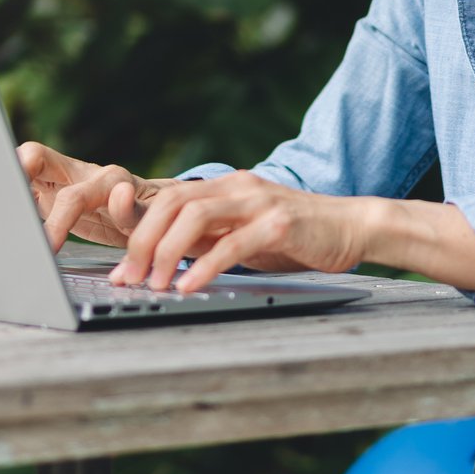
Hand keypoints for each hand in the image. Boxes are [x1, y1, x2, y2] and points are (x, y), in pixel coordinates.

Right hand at [17, 140, 171, 251]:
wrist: (152, 209)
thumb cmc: (149, 212)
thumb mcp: (148, 219)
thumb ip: (133, 212)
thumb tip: (121, 196)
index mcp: (108, 181)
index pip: (75, 194)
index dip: (57, 220)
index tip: (47, 246)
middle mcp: (81, 173)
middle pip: (38, 157)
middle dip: (15, 167)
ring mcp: (62, 178)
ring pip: (24, 164)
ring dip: (4, 179)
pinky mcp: (48, 189)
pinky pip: (22, 183)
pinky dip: (6, 193)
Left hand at [107, 172, 369, 292]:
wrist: (354, 225)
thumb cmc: (300, 235)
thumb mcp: (246, 233)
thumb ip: (211, 238)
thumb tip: (162, 261)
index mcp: (227, 187)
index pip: (168, 199)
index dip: (135, 232)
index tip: (120, 270)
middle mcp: (239, 187)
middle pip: (173, 202)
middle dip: (142, 243)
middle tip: (129, 280)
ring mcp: (260, 201)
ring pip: (195, 216)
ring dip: (166, 253)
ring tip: (154, 285)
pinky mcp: (281, 222)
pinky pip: (233, 242)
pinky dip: (205, 265)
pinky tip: (190, 286)